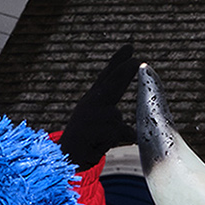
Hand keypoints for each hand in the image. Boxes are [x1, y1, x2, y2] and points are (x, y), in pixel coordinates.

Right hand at [59, 42, 138, 169]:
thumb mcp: (99, 121)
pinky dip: (120, 140)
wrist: (66, 157)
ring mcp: (90, 115)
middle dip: (124, 71)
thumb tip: (134, 118)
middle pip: (111, 83)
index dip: (118, 61)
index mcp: (93, 98)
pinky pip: (118, 133)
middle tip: (137, 60)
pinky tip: (103, 143)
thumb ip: (114, 113)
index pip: (107, 76)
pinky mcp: (92, 129)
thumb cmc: (87, 140)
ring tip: (101, 137)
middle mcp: (90, 102)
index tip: (130, 47)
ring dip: (116, 128)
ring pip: (116, 116)